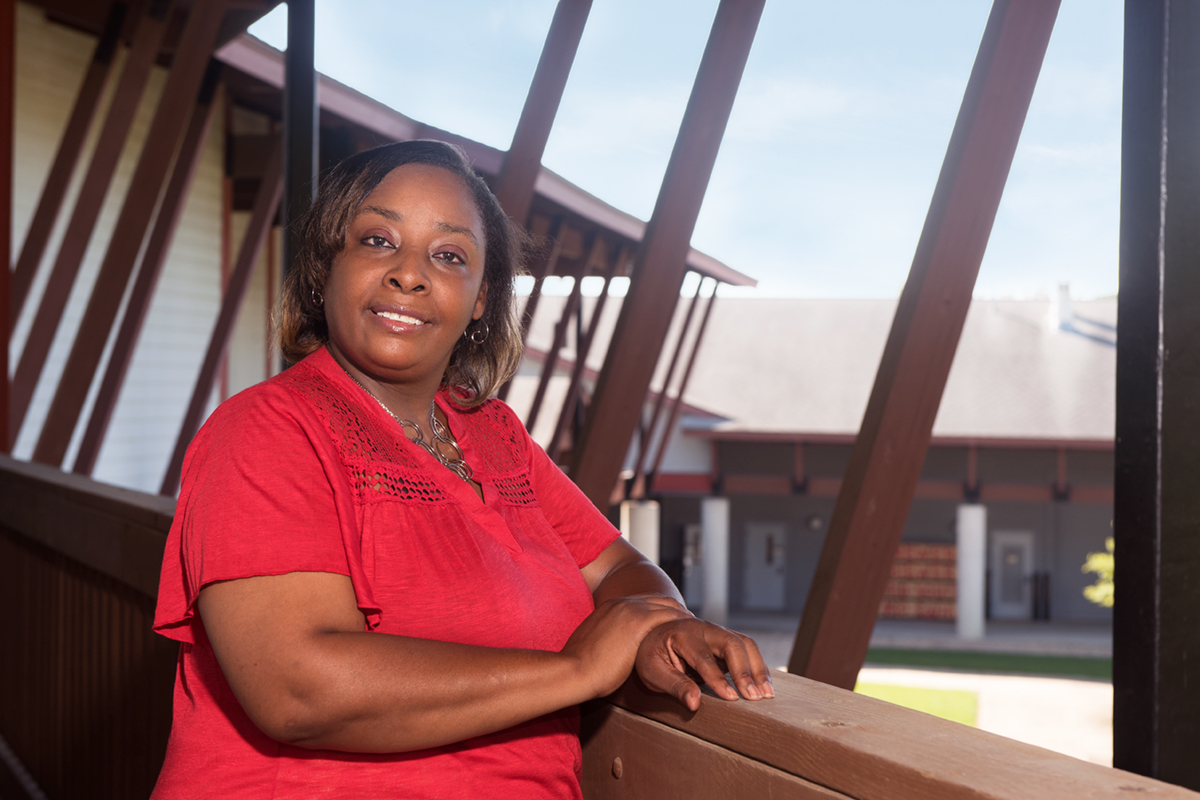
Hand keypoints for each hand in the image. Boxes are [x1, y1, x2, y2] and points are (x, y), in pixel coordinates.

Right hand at [560, 596, 691, 699]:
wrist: (572, 670)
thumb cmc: (578, 667)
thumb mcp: (592, 647)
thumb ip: (604, 642)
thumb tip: (607, 653)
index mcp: (610, 607)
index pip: (644, 603)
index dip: (660, 611)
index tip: (672, 623)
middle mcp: (621, 603)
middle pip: (659, 600)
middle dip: (676, 611)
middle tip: (691, 625)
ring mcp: (630, 610)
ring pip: (668, 606)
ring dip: (684, 616)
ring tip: (698, 629)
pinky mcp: (638, 622)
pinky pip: (670, 617)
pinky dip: (683, 623)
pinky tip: (694, 634)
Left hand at [634, 619, 773, 711]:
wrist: (653, 637)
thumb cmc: (650, 657)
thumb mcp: (653, 672)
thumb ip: (674, 685)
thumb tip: (695, 704)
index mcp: (681, 633)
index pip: (703, 657)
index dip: (718, 678)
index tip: (732, 698)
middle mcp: (703, 628)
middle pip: (731, 643)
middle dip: (744, 671)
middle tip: (754, 698)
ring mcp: (717, 632)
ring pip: (744, 644)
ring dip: (758, 668)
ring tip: (766, 695)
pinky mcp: (726, 641)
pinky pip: (747, 649)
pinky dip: (758, 667)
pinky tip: (765, 686)